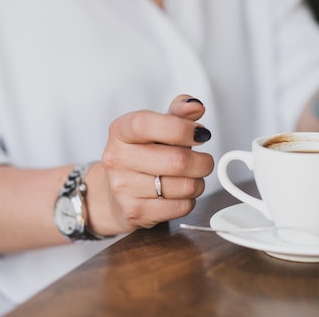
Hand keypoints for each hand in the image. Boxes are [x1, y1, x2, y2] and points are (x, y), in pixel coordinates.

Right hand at [86, 95, 214, 235]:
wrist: (115, 192)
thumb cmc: (141, 155)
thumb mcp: (156, 128)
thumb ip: (178, 113)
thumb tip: (195, 106)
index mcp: (120, 131)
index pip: (146, 124)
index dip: (180, 128)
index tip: (200, 133)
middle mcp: (117, 158)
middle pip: (177, 161)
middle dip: (202, 161)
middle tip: (203, 161)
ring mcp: (123, 188)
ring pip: (184, 186)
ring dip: (198, 182)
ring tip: (190, 177)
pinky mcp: (135, 212)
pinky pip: (181, 207)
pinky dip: (189, 200)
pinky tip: (179, 193)